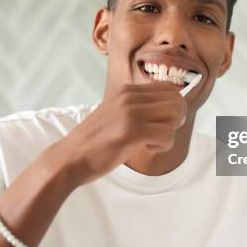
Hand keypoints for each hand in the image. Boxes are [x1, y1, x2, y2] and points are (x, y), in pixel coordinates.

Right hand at [60, 81, 186, 185]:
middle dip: (176, 119)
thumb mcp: (114, 114)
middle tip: (161, 133)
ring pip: (175, 115)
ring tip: (151, 141)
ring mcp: (131, 113)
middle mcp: (130, 97)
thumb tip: (168, 110)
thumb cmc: (94, 142)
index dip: (174, 106)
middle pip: (177, 99)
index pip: (169, 88)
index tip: (163, 122)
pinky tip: (146, 148)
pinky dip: (163, 146)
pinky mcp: (133, 132)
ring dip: (169, 132)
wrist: (69, 158)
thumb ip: (136, 108)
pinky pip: (168, 135)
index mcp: (126, 91)